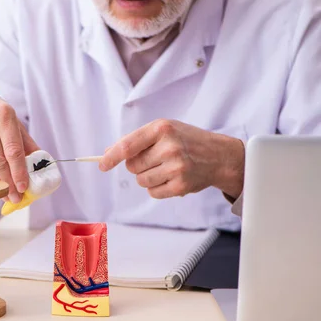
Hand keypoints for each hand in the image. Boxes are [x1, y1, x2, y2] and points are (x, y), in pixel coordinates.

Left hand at [98, 119, 244, 198]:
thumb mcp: (164, 130)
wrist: (219, 156)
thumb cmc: (186, 140)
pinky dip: (158, 188)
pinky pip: (153, 192)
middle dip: (138, 166)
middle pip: (132, 167)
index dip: (111, 157)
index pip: (128, 146)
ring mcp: (176, 167)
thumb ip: (136, 140)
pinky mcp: (181, 185)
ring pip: (141, 181)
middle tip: (155, 159)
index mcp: (161, 128)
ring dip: (147, 178)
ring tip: (165, 168)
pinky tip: (172, 178)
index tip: (101, 165)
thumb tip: (107, 154)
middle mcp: (169, 147)